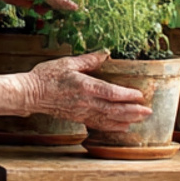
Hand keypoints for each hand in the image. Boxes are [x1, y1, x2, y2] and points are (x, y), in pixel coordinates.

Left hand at [0, 0, 80, 14]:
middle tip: (57, 12)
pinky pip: (49, 6)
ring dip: (52, 9)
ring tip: (40, 7)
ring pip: (59, 3)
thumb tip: (76, 8)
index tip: (78, 12)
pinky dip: (45, 9)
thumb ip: (58, 0)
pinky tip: (36, 8)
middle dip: (62, 5)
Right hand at [25, 52, 152, 129]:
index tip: (140, 95)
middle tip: (148, 111)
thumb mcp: (67, 62)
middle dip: (133, 111)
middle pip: (115, 109)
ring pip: (109, 119)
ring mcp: (82, 112)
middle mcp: (86, 102)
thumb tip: (105, 53)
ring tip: (140, 119)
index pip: (112, 93)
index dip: (128, 95)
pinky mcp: (78, 118)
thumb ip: (88, 60)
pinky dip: (112, 126)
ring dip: (126, 120)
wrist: (30, 93)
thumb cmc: (46, 76)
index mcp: (85, 86)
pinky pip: (99, 124)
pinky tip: (122, 126)